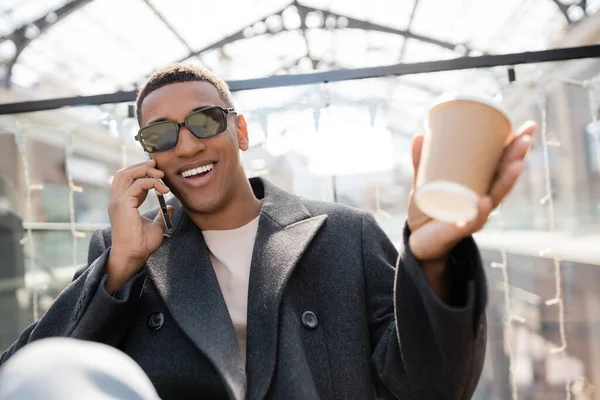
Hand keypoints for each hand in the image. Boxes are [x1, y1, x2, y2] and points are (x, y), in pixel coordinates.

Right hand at [105, 159, 173, 292]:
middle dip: (141, 166)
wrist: (134, 256)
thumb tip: (170, 207)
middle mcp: (117, 200)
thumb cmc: (141, 245)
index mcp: (122, 204)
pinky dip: (151, 182)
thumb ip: (161, 215)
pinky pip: (138, 184)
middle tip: (157, 165)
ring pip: (127, 174)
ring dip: (144, 170)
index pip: (128, 180)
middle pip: (124, 173)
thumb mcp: (156, 226)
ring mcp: (117, 201)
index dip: (142, 173)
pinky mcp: (122, 204)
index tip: (158, 173)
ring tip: (160, 174)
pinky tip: (163, 189)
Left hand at [407, 121, 536, 261]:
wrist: (419, 243)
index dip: (516, 147)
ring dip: (507, 183)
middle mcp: (483, 200)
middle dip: (517, 159)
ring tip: (517, 166)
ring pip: (495, 198)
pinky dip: (478, 213)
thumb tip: (420, 134)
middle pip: (504, 178)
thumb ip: (421, 162)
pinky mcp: (458, 231)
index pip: (502, 164)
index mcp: (479, 186)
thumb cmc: (428, 210)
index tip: (530, 126)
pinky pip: (471, 222)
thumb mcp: (423, 183)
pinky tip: (485, 202)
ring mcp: (473, 216)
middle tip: (526, 139)